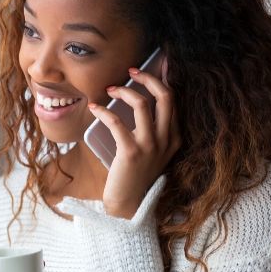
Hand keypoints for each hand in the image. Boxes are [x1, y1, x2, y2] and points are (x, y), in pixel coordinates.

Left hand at [87, 61, 181, 218]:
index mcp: (174, 139)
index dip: (164, 79)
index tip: (154, 66)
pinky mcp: (131, 152)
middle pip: (165, 96)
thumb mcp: (151, 153)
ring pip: (142, 103)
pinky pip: (116, 121)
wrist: (128, 206)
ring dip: (124, 91)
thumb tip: (135, 101)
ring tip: (111, 89)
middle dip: (148, 77)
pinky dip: (104, 110)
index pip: (174, 100)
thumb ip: (150, 131)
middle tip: (132, 71)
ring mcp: (150, 146)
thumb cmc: (134, 176)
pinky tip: (95, 108)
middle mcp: (166, 140)